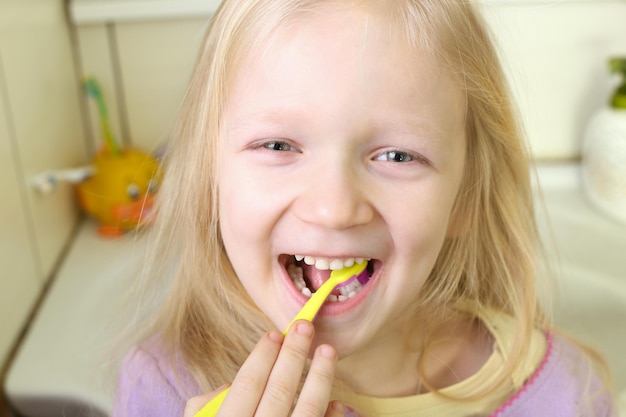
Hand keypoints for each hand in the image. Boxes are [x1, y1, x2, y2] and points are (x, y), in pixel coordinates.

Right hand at [184, 320, 343, 416]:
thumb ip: (206, 408)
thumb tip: (229, 384)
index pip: (246, 384)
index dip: (261, 357)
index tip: (274, 334)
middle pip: (280, 391)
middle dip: (294, 355)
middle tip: (305, 327)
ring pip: (307, 411)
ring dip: (320, 378)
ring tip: (328, 351)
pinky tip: (338, 403)